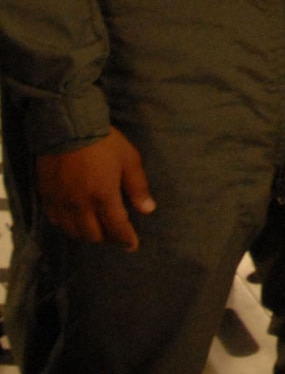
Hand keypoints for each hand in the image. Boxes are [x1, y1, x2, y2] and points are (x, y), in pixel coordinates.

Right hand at [37, 128, 153, 250]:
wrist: (68, 127)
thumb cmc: (105, 142)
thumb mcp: (129, 160)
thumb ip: (138, 187)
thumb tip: (148, 210)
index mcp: (104, 195)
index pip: (116, 227)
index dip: (126, 239)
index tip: (132, 246)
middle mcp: (81, 204)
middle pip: (92, 235)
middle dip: (107, 239)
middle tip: (116, 236)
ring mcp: (61, 202)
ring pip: (72, 231)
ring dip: (86, 235)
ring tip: (97, 231)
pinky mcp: (47, 196)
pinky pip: (55, 220)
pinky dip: (66, 226)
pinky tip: (75, 221)